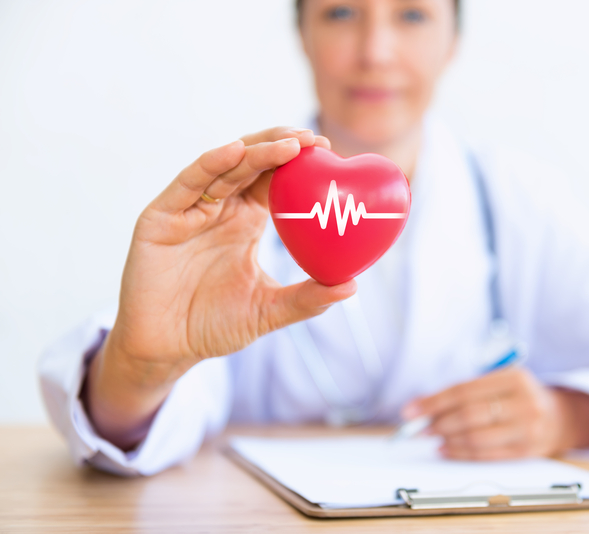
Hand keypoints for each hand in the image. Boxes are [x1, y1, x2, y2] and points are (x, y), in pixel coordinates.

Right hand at [85, 127, 356, 448]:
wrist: (166, 349)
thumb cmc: (214, 326)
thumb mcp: (268, 311)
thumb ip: (307, 299)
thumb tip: (352, 286)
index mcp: (245, 222)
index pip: (274, 180)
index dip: (297, 163)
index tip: (327, 150)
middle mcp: (218, 209)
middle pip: (251, 164)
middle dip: (281, 146)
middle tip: (313, 139)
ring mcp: (189, 210)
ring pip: (224, 168)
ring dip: (255, 151)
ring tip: (288, 143)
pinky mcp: (161, 218)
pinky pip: (187, 184)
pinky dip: (210, 164)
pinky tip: (235, 151)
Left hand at [401, 368, 588, 459]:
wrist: (561, 417)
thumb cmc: (520, 396)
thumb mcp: (501, 381)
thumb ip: (467, 391)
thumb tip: (423, 406)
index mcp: (514, 377)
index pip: (464, 390)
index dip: (433, 401)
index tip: (411, 410)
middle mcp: (524, 401)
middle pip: (469, 414)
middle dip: (437, 422)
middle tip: (417, 427)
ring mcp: (527, 428)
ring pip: (476, 436)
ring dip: (447, 439)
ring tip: (431, 437)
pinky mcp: (527, 450)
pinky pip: (486, 454)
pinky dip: (461, 453)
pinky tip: (446, 449)